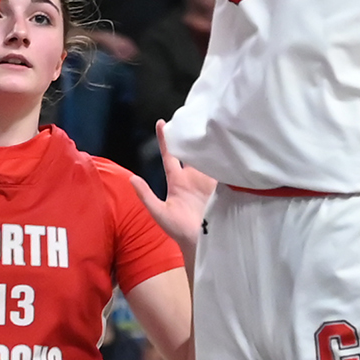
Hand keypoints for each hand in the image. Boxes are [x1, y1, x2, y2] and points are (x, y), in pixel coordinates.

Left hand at [135, 123, 214, 256]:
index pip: (170, 156)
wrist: (201, 243)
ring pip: (208, 157)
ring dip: (209, 145)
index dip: (165, 140)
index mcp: (177, 181)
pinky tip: (227, 147)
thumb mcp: (159, 213)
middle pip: (191, 151)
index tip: (161, 122)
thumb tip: (132, 178)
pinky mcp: (222, 187)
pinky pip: (223, 170)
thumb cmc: (178, 231)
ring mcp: (208, 182)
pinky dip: (224, 159)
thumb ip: (146, 196)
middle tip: (192, 117)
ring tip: (211, 127)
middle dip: (191, 136)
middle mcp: (192, 178)